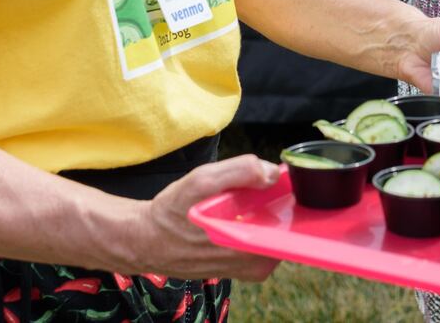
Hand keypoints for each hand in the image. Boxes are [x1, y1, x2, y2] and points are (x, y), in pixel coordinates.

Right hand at [134, 156, 281, 280]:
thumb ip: (240, 172)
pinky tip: (235, 213)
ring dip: (264, 213)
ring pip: (272, 233)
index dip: (289, 200)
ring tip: (240, 202)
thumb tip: (272, 173)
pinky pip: (259, 240)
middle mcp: (252, 264)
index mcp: (248, 247)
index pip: (292, 225)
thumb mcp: (201, 181)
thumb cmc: (173, 212)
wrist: (146, 240)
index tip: (280, 184)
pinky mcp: (240, 267)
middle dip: (275, 204)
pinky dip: (253, 224)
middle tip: (256, 188)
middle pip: (284, 227)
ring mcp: (247, 268)